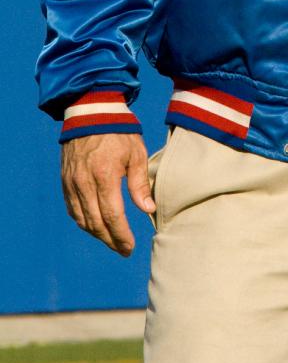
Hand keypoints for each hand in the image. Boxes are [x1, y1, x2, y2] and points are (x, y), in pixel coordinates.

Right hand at [60, 133, 154, 256]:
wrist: (91, 112)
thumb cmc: (120, 132)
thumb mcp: (137, 154)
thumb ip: (140, 184)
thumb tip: (148, 210)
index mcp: (104, 176)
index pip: (112, 216)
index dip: (121, 235)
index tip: (130, 247)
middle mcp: (84, 183)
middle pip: (95, 222)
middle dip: (110, 240)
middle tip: (124, 250)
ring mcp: (72, 182)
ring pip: (81, 219)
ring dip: (97, 234)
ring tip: (112, 240)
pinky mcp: (65, 181)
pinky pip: (72, 209)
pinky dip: (84, 221)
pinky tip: (95, 226)